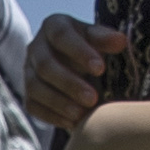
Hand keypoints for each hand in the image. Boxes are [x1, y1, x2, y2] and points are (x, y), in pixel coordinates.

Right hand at [21, 13, 122, 133]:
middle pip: (45, 65)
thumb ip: (106, 39)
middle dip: (69, 83)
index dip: (79, 51)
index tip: (100, 68)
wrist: (76, 66)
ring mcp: (29, 72)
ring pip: (35, 87)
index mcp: (53, 26)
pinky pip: (34, 106)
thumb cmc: (91, 48)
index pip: (61, 35)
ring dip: (59, 102)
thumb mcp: (98, 40)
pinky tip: (72, 123)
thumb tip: (120, 41)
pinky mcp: (29, 94)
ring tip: (82, 114)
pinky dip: (52, 116)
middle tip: (93, 98)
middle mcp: (36, 47)